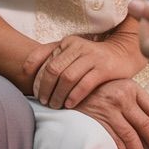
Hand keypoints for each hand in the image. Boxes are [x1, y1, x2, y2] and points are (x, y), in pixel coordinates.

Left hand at [27, 33, 145, 108]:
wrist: (122, 53)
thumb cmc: (92, 57)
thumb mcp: (72, 52)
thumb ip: (51, 56)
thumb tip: (25, 69)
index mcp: (67, 42)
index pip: (43, 58)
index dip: (35, 76)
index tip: (32, 91)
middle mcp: (78, 46)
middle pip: (53, 69)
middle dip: (45, 88)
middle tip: (43, 102)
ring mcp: (91, 56)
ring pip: (67, 77)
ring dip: (58, 95)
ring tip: (55, 105)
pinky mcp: (104, 68)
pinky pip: (85, 84)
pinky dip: (74, 96)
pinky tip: (69, 105)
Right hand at [74, 78, 148, 148]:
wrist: (71, 88)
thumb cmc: (101, 93)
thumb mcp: (121, 90)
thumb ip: (137, 106)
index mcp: (133, 88)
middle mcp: (123, 96)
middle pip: (147, 125)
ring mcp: (109, 108)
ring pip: (131, 136)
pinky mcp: (96, 119)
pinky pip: (113, 139)